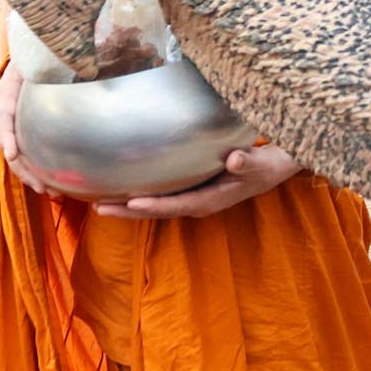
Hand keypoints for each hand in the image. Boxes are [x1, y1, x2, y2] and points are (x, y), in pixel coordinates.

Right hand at [0, 62, 48, 194]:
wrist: (32, 54)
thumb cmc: (37, 55)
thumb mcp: (37, 57)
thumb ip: (46, 64)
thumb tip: (76, 64)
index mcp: (7, 96)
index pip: (3, 118)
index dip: (7, 137)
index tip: (11, 153)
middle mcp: (9, 114)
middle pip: (11, 147)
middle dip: (24, 170)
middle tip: (42, 187)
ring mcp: (17, 124)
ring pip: (19, 157)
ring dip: (33, 177)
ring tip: (51, 193)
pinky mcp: (27, 130)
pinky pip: (30, 153)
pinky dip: (40, 169)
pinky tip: (57, 182)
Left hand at [93, 145, 300, 219]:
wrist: (272, 170)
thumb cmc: (265, 166)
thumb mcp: (260, 163)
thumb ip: (246, 162)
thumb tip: (234, 159)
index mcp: (209, 200)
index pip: (175, 205)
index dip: (152, 204)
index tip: (130, 201)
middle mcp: (196, 204)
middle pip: (156, 211)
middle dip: (128, 211)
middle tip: (98, 208)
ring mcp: (192, 199)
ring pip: (155, 207)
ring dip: (128, 206)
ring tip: (100, 203)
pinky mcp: (190, 192)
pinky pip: (161, 197)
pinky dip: (141, 195)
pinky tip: (123, 189)